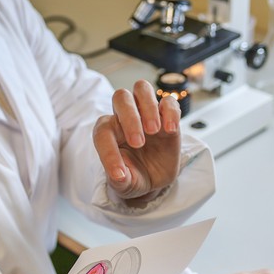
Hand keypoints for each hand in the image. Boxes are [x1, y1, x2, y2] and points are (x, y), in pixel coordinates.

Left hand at [93, 80, 181, 203]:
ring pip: (142, 89)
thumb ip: (119, 180)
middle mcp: (124, 117)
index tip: (120, 173)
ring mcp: (146, 114)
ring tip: (153, 131)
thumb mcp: (123, 185)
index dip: (108, 151)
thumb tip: (120, 175)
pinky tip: (170, 130)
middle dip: (130, 117)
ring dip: (148, 107)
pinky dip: (170, 112)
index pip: (102, 131)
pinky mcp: (167, 116)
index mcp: (107, 132)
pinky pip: (169, 101)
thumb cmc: (133, 177)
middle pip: (121, 97)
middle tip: (138, 143)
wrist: (153, 179)